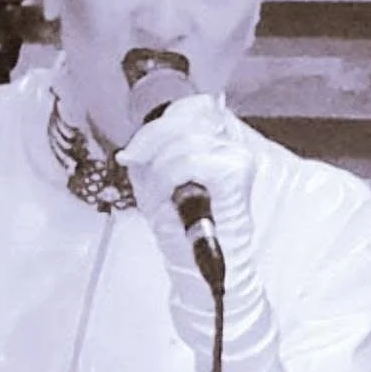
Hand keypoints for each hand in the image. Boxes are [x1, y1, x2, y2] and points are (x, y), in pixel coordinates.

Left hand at [115, 93, 257, 268]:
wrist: (201, 264)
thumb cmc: (183, 230)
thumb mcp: (157, 181)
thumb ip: (152, 154)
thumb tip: (137, 145)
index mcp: (217, 142)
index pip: (194, 106)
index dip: (159, 124)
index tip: (134, 151)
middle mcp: (232, 145)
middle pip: (186, 114)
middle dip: (151, 140)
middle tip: (135, 165)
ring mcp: (236, 156)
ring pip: (185, 139)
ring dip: (160, 167)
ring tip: (159, 193)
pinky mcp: (235, 172)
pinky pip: (190, 160)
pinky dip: (170, 177)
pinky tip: (169, 196)